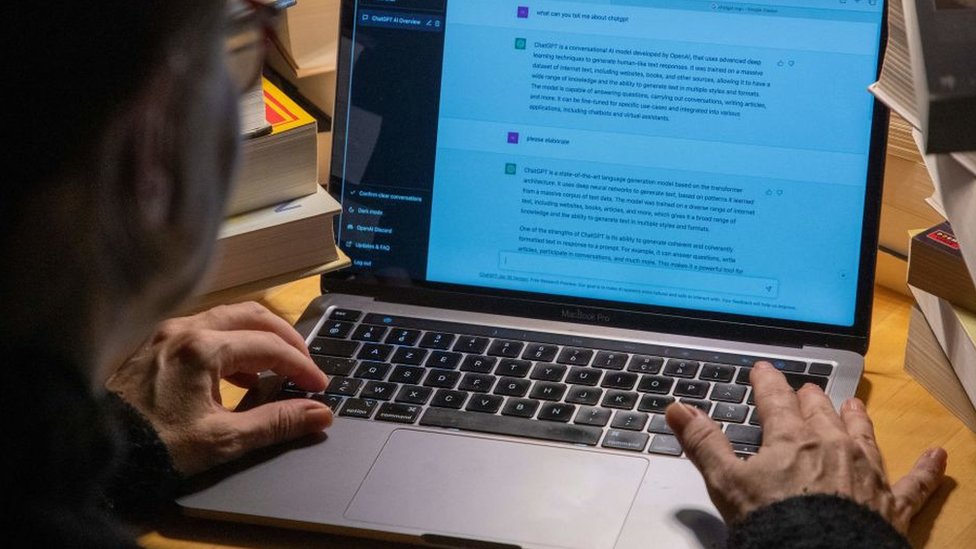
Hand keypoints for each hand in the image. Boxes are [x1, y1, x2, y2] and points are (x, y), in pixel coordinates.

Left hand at [106, 301, 332, 475]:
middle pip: (254, 316)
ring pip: (229, 318)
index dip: (302, 366)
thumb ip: (276, 423)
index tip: (318, 387)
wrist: (95, 450)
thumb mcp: (224, 439)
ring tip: (276, 369)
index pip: (270, 347)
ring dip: (260, 338)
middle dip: (286, 339)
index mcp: (202, 348)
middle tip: (305, 365)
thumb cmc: (155, 446)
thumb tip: (318, 414)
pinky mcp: (157, 343)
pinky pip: (206, 328)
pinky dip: (233, 343)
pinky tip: (239, 374)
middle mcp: (185, 329)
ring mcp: (168, 333)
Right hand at [665, 361, 946, 533]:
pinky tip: (938, 454)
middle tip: (806, 389)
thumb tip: (677, 409)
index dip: (767, 381)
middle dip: (810, 397)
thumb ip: (704, 442)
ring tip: (852, 404)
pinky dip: (926, 468)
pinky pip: (914, 482)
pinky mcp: (891, 504)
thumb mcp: (727, 482)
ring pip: (863, 434)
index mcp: (792, 438)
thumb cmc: (774, 523)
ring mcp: (866, 473)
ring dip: (856, 418)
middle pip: (821, 411)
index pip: (776, 398)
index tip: (763, 369)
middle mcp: (832, 446)